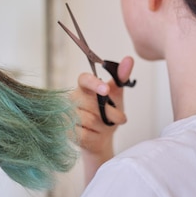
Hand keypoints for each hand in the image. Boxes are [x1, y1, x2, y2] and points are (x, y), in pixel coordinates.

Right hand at [71, 56, 133, 183]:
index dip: (95, 83)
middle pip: (92, 105)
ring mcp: (68, 115)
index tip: (106, 90)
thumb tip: (129, 59)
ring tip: (104, 126)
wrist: (102, 137)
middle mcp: (73, 99)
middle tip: (118, 118)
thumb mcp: (117, 95)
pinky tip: (95, 134)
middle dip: (110, 113)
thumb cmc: (108, 114)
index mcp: (84, 86)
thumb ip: (121, 77)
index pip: (84, 79)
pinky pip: (85, 134)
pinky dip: (96, 135)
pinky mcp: (67, 131)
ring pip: (89, 121)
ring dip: (104, 126)